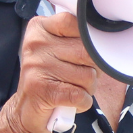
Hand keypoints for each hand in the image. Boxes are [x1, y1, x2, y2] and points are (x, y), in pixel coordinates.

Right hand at [0, 13, 98, 132]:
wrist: (26, 110)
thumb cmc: (50, 77)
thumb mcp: (57, 49)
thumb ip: (76, 37)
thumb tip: (106, 36)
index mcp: (40, 28)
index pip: (76, 22)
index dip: (90, 41)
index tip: (87, 53)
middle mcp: (36, 44)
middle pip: (87, 52)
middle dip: (93, 69)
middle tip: (81, 76)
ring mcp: (37, 67)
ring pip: (88, 76)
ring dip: (87, 89)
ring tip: (72, 89)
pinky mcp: (42, 91)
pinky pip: (81, 95)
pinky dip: (82, 103)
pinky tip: (71, 102)